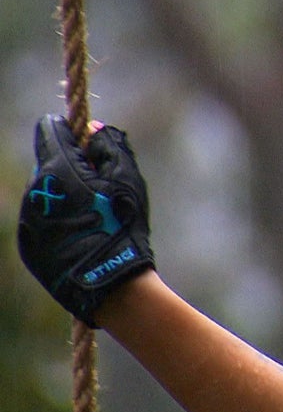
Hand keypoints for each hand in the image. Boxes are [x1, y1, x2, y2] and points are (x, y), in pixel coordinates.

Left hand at [18, 115, 154, 326]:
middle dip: (68, 167)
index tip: (86, 143)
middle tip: (98, 188)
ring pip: (42, 192)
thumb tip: (92, 128)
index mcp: (59, 169)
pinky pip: (39, 219)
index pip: (50, 129)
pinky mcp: (27, 243)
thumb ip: (109, 146)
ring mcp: (28, 219)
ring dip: (62, 195)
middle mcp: (35, 190)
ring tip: (92, 217)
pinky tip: (81, 235)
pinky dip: (56, 220)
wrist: (109, 283)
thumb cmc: (123, 227)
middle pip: (47, 162)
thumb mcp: (127, 179)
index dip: (69, 131)